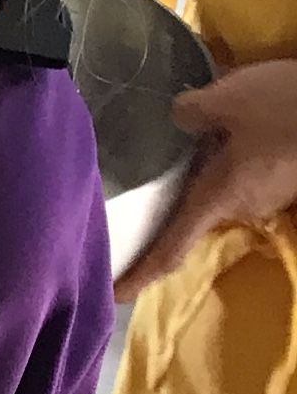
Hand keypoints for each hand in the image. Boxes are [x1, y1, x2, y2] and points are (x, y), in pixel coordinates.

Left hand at [120, 59, 296, 293]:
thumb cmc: (288, 108)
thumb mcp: (229, 98)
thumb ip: (193, 110)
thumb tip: (178, 115)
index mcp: (218, 198)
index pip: (170, 248)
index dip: (140, 274)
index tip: (114, 295)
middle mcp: (242, 208)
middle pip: (194, 216)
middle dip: (170, 207)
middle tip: (135, 196)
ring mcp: (269, 196)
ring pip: (223, 192)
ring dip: (204, 174)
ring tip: (180, 151)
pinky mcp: (287, 178)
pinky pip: (245, 175)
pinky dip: (228, 161)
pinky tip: (224, 136)